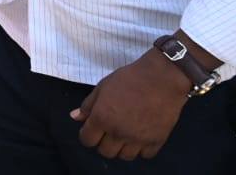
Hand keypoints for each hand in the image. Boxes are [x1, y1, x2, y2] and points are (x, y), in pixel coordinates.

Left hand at [71, 49, 190, 159]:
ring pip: (125, 157)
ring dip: (122, 148)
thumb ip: (88, 105)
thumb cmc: (129, 79)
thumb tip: (75, 117)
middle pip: (105, 152)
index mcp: (102, 118)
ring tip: (125, 135)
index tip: (92, 129)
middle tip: (108, 131)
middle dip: (103, 143)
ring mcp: (138, 139)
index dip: (87, 135)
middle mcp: (118, 133)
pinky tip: (141, 136)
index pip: (87, 140)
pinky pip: (145, 155)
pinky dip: (142, 148)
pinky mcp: (157, 141)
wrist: (161, 79)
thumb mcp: (102, 87)